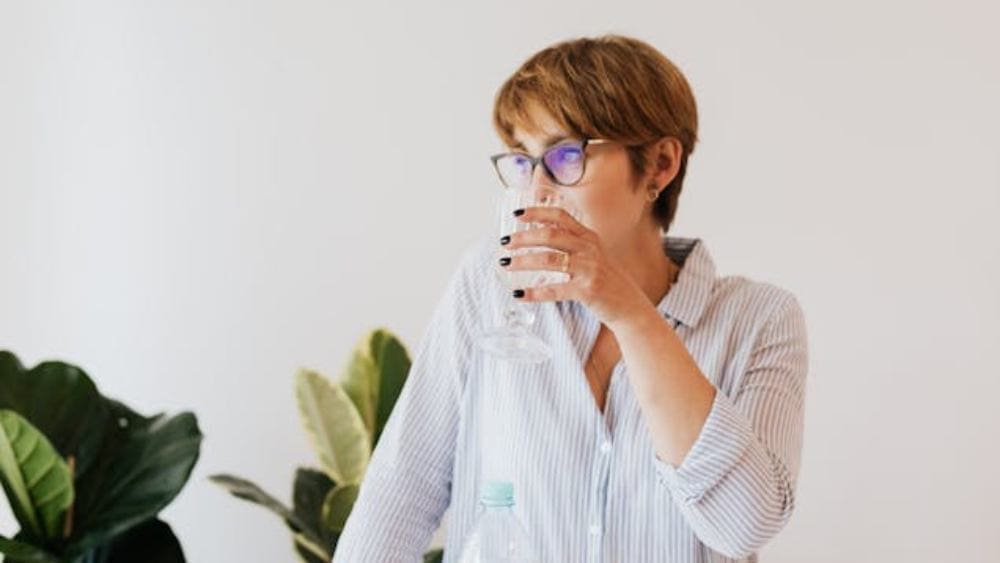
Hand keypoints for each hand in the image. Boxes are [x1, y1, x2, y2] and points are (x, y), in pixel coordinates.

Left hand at [499, 206, 648, 326]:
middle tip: (505, 243)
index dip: (537, 212)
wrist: (629, 306)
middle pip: (550, 235)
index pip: (560, 217)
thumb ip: (573, 243)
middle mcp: (589, 249)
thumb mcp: (593, 255)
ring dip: (523, 262)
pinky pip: (554, 290)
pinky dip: (534, 292)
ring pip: (549, 260)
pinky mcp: (587, 291)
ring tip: (506, 265)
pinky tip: (519, 294)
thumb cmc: (606, 281)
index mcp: (589, 237)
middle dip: (524, 237)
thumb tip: (540, 235)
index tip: (517, 213)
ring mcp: (589, 269)